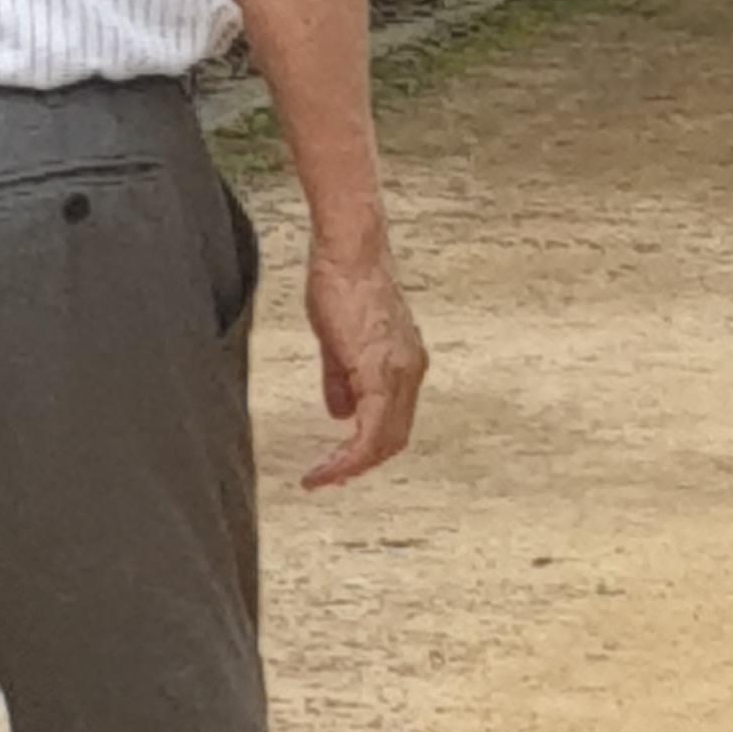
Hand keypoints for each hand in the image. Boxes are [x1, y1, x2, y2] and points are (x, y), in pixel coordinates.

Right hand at [303, 240, 426, 489]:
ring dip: (353, 465)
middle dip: (360, 464)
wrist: (348, 252)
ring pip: (385, 439)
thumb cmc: (342, 283)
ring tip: (322, 478)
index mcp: (403, 365)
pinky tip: (327, 465)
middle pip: (393, 438)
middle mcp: (410, 371)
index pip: (393, 423)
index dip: (366, 450)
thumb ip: (341, 380)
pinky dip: (349, 455)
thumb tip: (340, 413)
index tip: (337, 468)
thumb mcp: (339, 341)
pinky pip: (371, 428)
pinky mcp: (380, 370)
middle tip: (328, 479)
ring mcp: (399, 371)